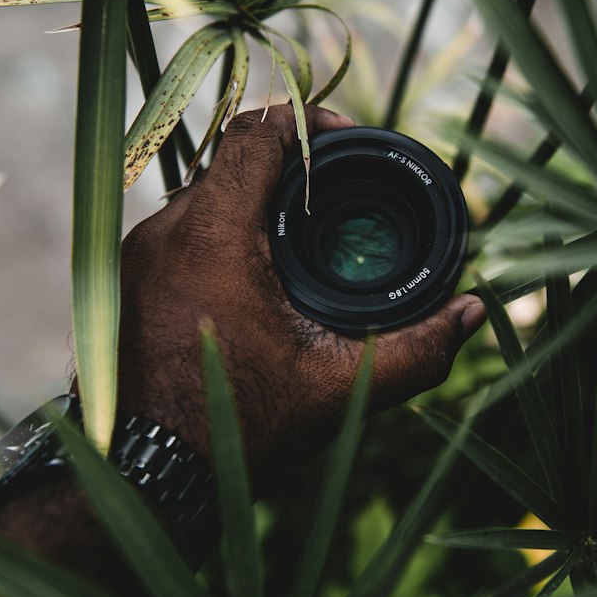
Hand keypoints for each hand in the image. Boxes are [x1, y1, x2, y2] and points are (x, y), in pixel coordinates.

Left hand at [117, 105, 485, 484]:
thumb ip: (414, 350)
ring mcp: (137, 256)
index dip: (307, 118)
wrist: (149, 479)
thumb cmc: (237, 430)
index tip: (346, 135)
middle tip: (336, 193)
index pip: (256, 132)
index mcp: (214, 236)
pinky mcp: (127, 281)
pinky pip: (180, 229)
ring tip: (301, 235)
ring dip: (252, 202)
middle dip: (288, 166)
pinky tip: (256, 271)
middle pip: (233, 160)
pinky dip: (222, 233)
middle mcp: (165, 232)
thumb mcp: (337, 389)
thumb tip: (470, 313)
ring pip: (204, 195)